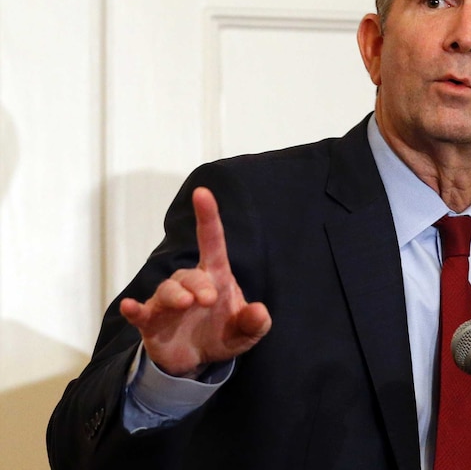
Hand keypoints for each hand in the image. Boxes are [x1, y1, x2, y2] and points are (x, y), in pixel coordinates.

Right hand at [120, 187, 271, 376]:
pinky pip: (140, 312)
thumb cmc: (222, 333)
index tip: (202, 193)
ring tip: (186, 304)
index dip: (207, 217)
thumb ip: (255, 323)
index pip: (211, 241)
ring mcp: (167, 302)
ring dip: (175, 295)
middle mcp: (189, 284)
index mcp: (215, 277)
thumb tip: (260, 312)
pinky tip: (129, 307)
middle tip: (209, 300)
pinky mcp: (151, 321)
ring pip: (167, 289)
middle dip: (199, 284)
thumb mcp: (246, 332)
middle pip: (189, 275)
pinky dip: (134, 309)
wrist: (196, 359)